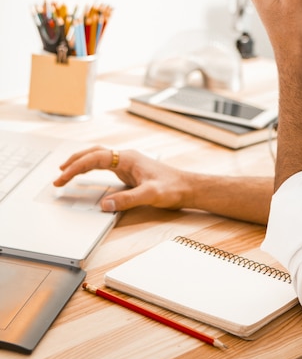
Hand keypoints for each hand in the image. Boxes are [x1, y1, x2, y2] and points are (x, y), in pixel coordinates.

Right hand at [53, 147, 186, 211]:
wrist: (187, 187)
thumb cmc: (172, 187)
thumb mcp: (150, 195)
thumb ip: (127, 200)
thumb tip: (104, 205)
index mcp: (128, 158)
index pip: (95, 158)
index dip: (76, 167)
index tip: (62, 178)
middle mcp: (126, 157)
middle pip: (93, 153)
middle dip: (74, 162)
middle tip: (58, 176)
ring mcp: (127, 163)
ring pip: (98, 157)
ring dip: (81, 163)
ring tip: (65, 172)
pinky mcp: (129, 171)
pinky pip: (105, 165)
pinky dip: (91, 168)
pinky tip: (85, 174)